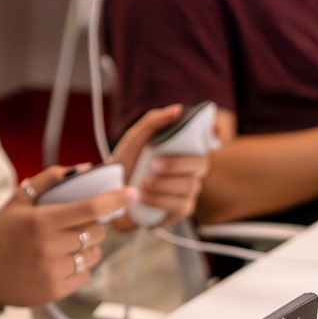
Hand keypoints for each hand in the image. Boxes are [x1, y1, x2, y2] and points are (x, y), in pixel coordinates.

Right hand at [0, 168, 131, 308]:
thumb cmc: (0, 233)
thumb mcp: (17, 201)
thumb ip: (49, 179)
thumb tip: (85, 169)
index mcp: (41, 221)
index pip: (90, 208)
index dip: (115, 199)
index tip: (130, 193)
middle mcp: (49, 247)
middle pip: (97, 232)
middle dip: (94, 225)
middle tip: (78, 224)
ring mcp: (53, 271)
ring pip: (93, 254)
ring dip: (88, 247)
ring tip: (66, 245)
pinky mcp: (55, 291)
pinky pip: (85, 275)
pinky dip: (79, 267)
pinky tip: (60, 263)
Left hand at [112, 106, 209, 225]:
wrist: (112, 194)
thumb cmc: (127, 164)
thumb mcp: (134, 140)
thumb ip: (153, 122)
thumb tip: (176, 109)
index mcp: (184, 150)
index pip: (204, 143)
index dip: (203, 137)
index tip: (184, 141)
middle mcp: (191, 169)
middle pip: (200, 164)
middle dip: (175, 164)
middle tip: (152, 165)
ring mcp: (189, 190)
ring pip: (189, 185)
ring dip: (163, 184)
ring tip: (142, 182)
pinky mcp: (182, 209)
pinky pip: (180, 205)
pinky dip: (159, 200)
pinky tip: (143, 196)